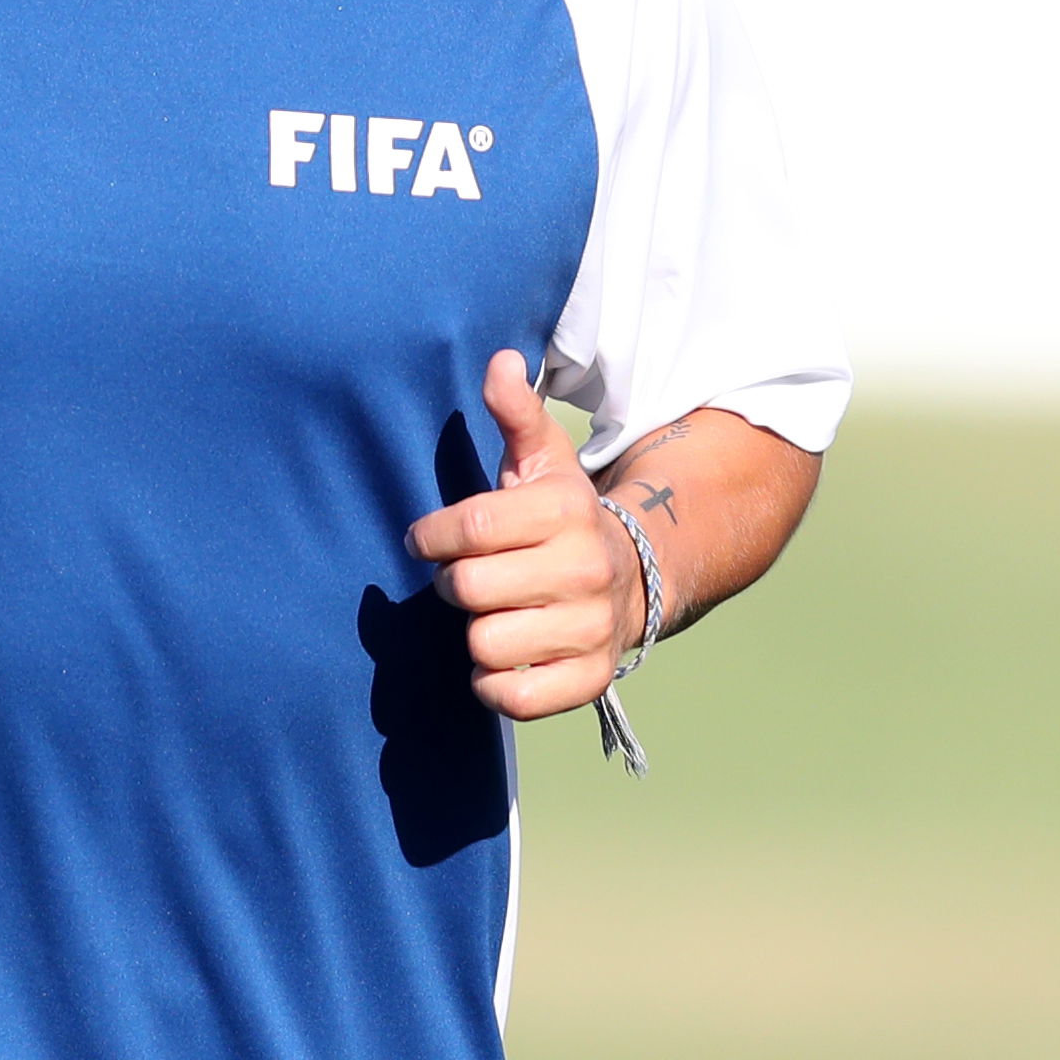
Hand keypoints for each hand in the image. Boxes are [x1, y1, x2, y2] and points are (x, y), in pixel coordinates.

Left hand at [406, 349, 640, 722]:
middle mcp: (585, 570)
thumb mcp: (544, 461)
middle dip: (455, 584)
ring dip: (474, 634)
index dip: (431, 535)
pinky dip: (495, 686)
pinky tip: (500, 661)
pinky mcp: (590, 678)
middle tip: (468, 579)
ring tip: (491, 615)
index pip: (471, 526)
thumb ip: (516, 413)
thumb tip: (499, 360)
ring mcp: (590, 628)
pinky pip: (516, 698)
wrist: (636, 575)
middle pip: (470, 588)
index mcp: (565, 512)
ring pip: (486, 644)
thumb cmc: (563, 518)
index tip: (424, 540)